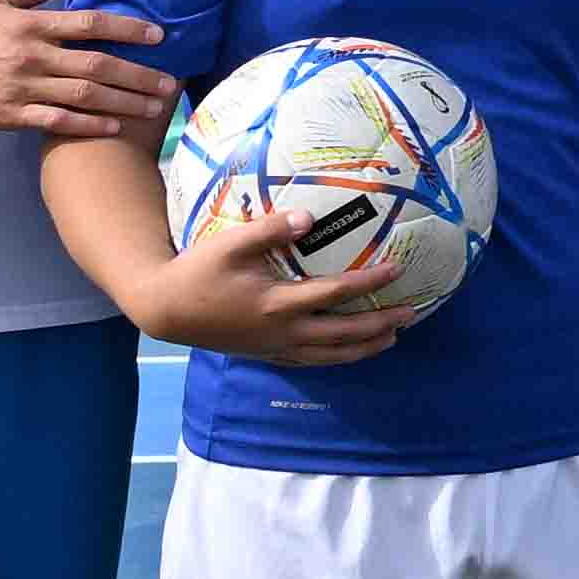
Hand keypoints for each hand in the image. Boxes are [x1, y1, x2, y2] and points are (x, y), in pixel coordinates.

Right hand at [0, 0, 177, 140]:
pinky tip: (114, 126)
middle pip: (97, 63)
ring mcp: (22, 87)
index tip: (158, 36)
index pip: (90, 23)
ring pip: (84, 94)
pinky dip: (88, 123)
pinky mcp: (11, 114)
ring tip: (154, 107)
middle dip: (139, 73)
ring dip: (124, 101)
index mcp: (31, 24)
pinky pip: (58, 120)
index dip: (127, 28)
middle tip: (171, 82)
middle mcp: (32, 55)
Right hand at [139, 204, 423, 372]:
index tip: (397, 270)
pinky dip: (336, 358)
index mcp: (277, 303)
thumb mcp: (231, 244)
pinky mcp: (266, 355)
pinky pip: (310, 362)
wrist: (166, 309)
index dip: (368, 282)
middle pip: (343, 333)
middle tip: (412, 313)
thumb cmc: (198, 271)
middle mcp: (282, 331)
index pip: (335, 293)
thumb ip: (271, 229)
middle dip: (380, 324)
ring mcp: (275, 347)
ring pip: (331, 355)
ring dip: (365, 347)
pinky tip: (350, 352)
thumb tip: (310, 216)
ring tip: (393, 338)